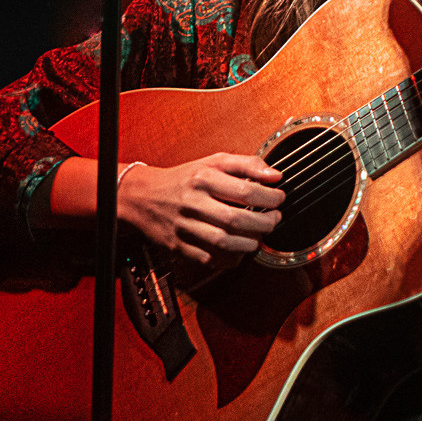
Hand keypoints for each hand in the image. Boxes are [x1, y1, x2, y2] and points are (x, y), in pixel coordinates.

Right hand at [119, 153, 283, 266]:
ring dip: (249, 243)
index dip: (270, 197)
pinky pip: (208, 258)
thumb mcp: (212, 162)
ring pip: (224, 242)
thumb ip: (246, 164)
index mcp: (203, 178)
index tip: (279, 198)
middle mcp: (193, 202)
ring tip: (258, 236)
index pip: (246, 190)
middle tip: (274, 219)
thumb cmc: (183, 178)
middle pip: (237, 219)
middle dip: (264, 222)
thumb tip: (275, 175)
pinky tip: (238, 248)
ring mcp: (184, 226)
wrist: (142, 195)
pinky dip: (228, 257)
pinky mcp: (178, 245)